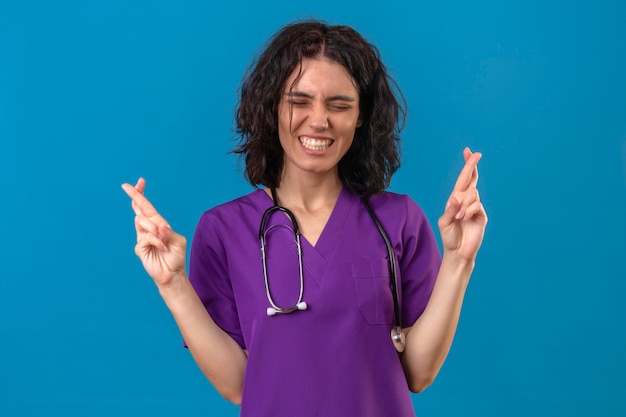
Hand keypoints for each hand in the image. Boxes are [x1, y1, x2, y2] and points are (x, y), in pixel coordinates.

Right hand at [121, 178, 186, 286]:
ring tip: (163, 239)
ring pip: (141, 221)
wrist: (172, 274)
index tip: (139, 181)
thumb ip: (168, 231)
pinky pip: (146, 237)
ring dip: (153, 228)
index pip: (147, 207)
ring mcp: (143, 237)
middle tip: (127, 186)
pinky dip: (156, 241)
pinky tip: (162, 247)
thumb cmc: (176, 257)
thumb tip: (158, 225)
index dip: (142, 194)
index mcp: (158, 224)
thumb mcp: (178, 241)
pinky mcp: (140, 248)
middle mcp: (148, 229)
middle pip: (139, 209)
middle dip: (135, 196)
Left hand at [438, 148, 487, 262]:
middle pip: (471, 180)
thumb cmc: (449, 237)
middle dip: (472, 166)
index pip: (462, 180)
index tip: (468, 152)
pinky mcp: (481, 215)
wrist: (458, 252)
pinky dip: (469, 210)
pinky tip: (464, 218)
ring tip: (459, 217)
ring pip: (472, 194)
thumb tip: (456, 197)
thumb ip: (450, 210)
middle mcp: (466, 201)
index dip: (466, 166)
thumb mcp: (444, 222)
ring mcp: (475, 207)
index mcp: (456, 200)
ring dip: (464, 204)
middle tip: (476, 154)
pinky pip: (476, 205)